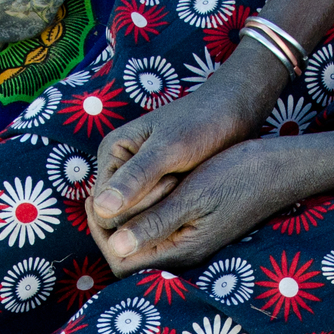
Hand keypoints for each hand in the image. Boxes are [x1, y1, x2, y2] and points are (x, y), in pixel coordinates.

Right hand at [86, 71, 269, 233]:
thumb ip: (137, 176)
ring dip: (163, 212)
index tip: (171, 181)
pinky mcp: (157, 191)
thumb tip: (100, 208)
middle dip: (150, 209)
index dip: (137, 208)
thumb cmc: (203, 123)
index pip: (106, 209)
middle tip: (180, 180)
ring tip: (186, 183)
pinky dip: (171, 213)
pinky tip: (190, 199)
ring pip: (139, 222)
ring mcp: (137, 182)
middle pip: (119, 218)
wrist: (233, 112)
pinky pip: (155, 216)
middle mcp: (119, 170)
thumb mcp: (170, 149)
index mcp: (112, 154)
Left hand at [89, 136, 307, 275]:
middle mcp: (183, 255)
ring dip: (124, 218)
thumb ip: (155, 222)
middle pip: (128, 256)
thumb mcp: (193, 195)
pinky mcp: (195, 230)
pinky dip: (142, 212)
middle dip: (109, 227)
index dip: (101, 233)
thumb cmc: (239, 175)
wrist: (280, 168)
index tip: (96, 200)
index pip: (121, 261)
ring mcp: (190, 244)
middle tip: (100, 193)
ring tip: (118, 189)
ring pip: (140, 241)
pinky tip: (142, 188)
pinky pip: (156, 230)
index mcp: (180, 251)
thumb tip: (115, 244)